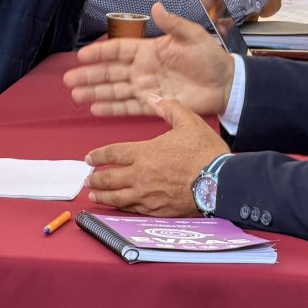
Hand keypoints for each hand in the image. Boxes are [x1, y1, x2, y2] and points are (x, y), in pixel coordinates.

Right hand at [64, 2, 233, 116]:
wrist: (226, 84)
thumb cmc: (210, 57)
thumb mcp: (193, 36)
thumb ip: (173, 23)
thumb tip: (156, 6)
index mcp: (150, 50)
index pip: (118, 50)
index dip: (100, 52)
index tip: (81, 56)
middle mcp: (144, 69)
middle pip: (111, 72)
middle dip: (89, 76)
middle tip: (68, 80)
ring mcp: (147, 87)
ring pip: (115, 90)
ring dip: (96, 92)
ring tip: (75, 95)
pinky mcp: (155, 104)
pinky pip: (129, 107)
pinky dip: (112, 108)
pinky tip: (95, 109)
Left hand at [85, 98, 227, 215]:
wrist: (220, 182)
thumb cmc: (204, 152)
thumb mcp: (188, 121)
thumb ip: (169, 108)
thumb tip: (154, 97)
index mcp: (145, 152)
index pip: (113, 153)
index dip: (98, 156)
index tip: (89, 158)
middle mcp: (141, 175)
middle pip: (110, 178)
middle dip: (96, 179)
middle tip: (87, 180)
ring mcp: (148, 195)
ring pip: (117, 197)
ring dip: (103, 196)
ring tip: (93, 196)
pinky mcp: (158, 211)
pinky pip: (133, 210)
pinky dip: (121, 209)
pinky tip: (118, 208)